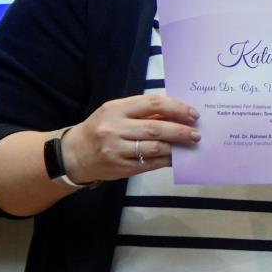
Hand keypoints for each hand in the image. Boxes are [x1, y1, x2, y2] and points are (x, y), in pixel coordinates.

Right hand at [64, 92, 200, 181]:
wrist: (74, 154)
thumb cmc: (101, 129)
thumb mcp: (116, 113)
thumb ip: (143, 113)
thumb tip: (178, 115)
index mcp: (115, 109)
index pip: (152, 104)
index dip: (177, 108)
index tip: (193, 114)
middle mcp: (114, 128)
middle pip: (156, 128)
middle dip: (181, 131)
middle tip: (196, 134)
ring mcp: (116, 149)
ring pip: (155, 148)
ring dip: (176, 147)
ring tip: (189, 145)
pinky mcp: (121, 167)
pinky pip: (150, 164)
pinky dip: (166, 160)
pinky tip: (175, 158)